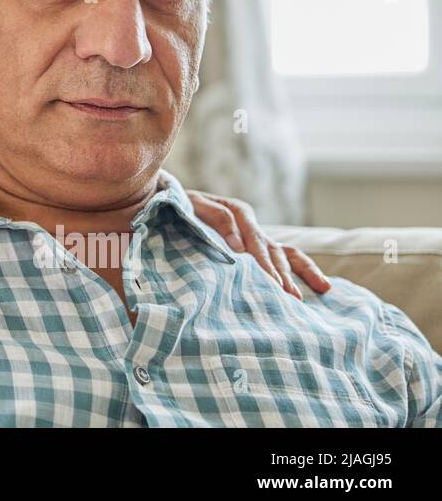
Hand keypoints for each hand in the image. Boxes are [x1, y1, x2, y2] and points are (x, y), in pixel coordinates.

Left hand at [186, 190, 331, 299]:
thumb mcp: (194, 205)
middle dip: (279, 274)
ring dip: (294, 276)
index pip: (254, 239)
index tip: (268, 280)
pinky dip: (305, 270)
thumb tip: (239, 247)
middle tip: (288, 297)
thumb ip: (216, 219)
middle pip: (271, 250)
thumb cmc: (183, 206)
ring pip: (284, 255)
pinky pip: (288, 256)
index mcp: (238, 212)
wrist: (179, 202)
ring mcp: (259, 236)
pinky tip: (322, 287)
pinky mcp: (262, 246)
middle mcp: (253, 224)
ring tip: (299, 298)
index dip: (261, 260)